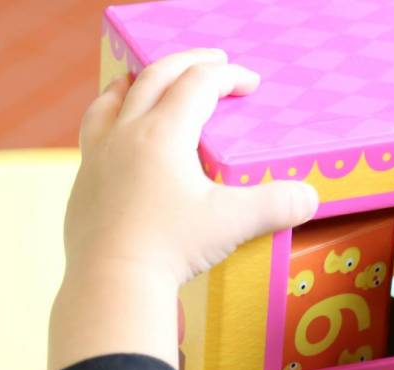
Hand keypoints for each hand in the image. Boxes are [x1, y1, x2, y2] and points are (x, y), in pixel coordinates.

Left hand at [51, 49, 319, 369]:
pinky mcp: (84, 183)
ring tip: (146, 79)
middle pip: (155, 77)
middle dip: (188, 63)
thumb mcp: (232, 224)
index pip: (199, 85)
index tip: (250, 83)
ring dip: (137, 81)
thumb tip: (309, 197)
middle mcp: (126, 134)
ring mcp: (99, 156)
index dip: (229, 77)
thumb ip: (276, 205)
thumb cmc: (170, 249)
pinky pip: (95, 134)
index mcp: (163, 134)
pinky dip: (111, 118)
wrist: (112, 283)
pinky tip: (118, 134)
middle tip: (214, 62)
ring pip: (113, 99)